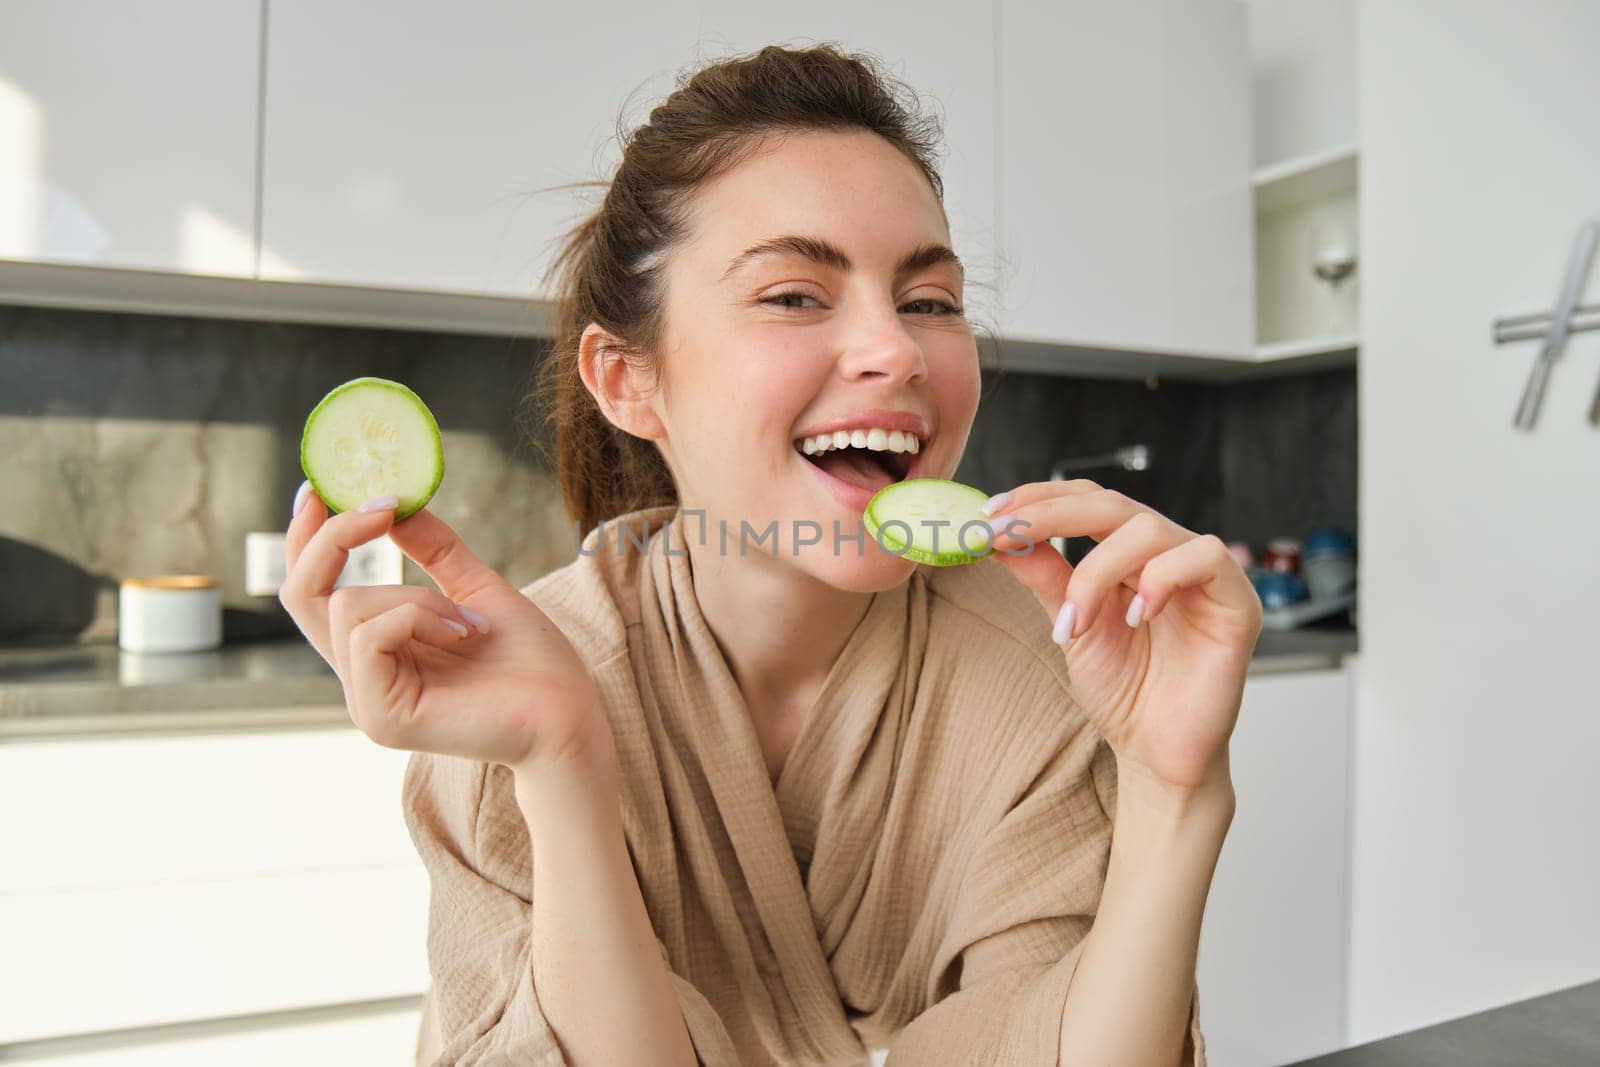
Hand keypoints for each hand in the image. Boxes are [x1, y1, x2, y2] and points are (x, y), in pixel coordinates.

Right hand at [278, 484, 611, 772]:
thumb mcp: (476, 588)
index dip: (306, 538)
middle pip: (299, 593)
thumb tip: (393, 502)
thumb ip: (433, 550)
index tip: (320, 488)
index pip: (310, 590)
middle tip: (382, 505)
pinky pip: (372, 636)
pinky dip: (419, 617)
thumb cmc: (531, 660)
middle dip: (334, 537)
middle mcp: (360, 677)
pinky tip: (463, 634)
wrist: (570, 715)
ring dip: (415, 595)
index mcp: (376, 649)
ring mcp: (366, 701)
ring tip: (469, 622)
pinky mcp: (382, 719)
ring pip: (347, 606)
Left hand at [984, 481, 1262, 795]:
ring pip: (1149, 529)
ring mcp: (1205, 575)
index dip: (1041, 498)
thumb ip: (1045, 577)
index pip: (1089, 500)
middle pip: (1113, 504)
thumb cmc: (1123, 691)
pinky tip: (1137, 616)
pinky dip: (1161, 579)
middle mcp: (1169, 554)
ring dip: (1096, 572)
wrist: (1157, 753)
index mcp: (1130, 555)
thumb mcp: (1070, 626)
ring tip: (1074, 624)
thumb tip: (998, 534)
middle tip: (1004, 535)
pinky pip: (1205, 558)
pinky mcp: (1238, 601)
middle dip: (1052, 515)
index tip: (990, 515)